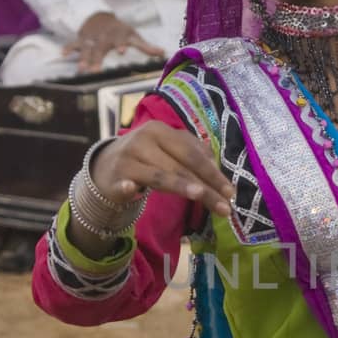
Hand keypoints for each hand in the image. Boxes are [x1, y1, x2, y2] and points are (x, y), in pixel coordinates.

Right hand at [69, 11, 163, 73]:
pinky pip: (74, 43)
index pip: (120, 40)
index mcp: (118, 35)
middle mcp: (103, 37)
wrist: (100, 17)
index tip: (122, 51)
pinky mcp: (81, 39)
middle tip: (96, 71)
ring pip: (87, 48)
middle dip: (98, 58)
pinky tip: (62, 53)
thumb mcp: (133, 36)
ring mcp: (91, 38)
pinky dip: (68, 47)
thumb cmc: (120, 31)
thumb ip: (146, 47)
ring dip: (83, 57)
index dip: (121, 45)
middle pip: (100, 48)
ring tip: (81, 68)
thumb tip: (163, 52)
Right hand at [92, 122, 234, 216]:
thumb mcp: (169, 150)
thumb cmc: (147, 158)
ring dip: (181, 186)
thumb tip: (217, 171)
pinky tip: (131, 190)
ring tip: (200, 195)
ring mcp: (128, 159)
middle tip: (225, 206)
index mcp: (161, 131)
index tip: (230, 192)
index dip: (212, 173)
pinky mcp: (115, 179)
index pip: (192, 153)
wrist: (107, 166)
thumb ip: (193, 155)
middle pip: (180, 166)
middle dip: (205, 187)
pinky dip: (127, 188)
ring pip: (159, 176)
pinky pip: (123, 185)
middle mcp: (144, 141)